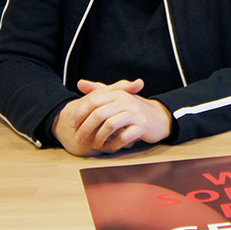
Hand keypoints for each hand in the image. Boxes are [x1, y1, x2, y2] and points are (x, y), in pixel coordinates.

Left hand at [53, 79, 172, 156]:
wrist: (158, 117)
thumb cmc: (133, 108)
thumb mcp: (117, 96)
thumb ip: (98, 90)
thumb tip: (79, 83)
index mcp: (117, 93)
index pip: (93, 100)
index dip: (80, 113)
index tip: (72, 124)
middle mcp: (125, 101)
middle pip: (99, 114)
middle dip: (85, 128)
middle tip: (79, 138)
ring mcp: (134, 114)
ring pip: (110, 125)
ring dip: (99, 138)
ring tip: (95, 144)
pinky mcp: (142, 127)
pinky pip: (123, 137)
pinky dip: (114, 144)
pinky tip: (110, 146)